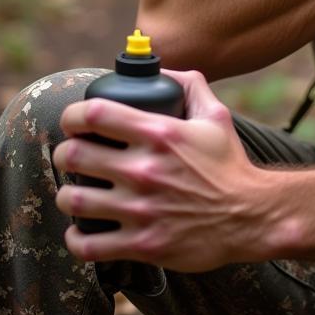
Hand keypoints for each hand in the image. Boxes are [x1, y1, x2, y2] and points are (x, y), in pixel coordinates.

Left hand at [53, 70, 272, 270]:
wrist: (250, 216)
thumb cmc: (230, 165)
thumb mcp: (216, 115)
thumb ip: (190, 85)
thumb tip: (163, 69)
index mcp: (159, 134)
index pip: (94, 114)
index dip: (73, 115)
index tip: (74, 122)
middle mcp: (145, 170)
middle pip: (74, 156)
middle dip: (64, 154)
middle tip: (71, 157)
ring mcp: (141, 210)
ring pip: (75, 201)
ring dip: (67, 196)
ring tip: (74, 193)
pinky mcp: (143, 244)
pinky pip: (89, 245)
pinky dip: (77, 239)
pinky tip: (82, 230)